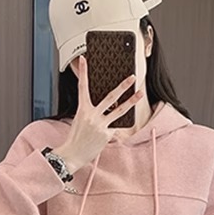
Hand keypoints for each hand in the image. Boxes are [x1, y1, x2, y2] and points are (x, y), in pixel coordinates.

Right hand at [56, 55, 142, 172]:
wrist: (73, 154)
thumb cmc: (76, 138)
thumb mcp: (79, 121)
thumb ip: (91, 112)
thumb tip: (106, 108)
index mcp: (82, 110)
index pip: (82, 87)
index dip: (83, 73)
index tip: (84, 60)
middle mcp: (92, 115)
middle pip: (111, 97)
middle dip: (123, 86)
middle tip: (132, 77)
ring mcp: (100, 124)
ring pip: (120, 110)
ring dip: (132, 101)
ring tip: (140, 93)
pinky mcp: (106, 134)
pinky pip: (115, 128)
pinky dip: (113, 129)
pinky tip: (105, 134)